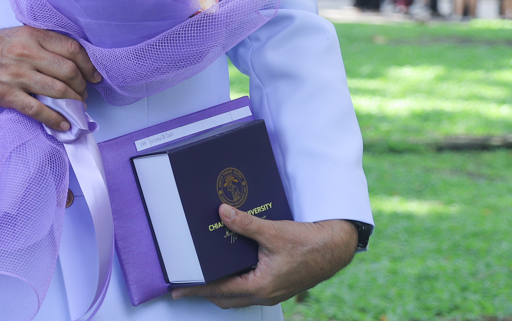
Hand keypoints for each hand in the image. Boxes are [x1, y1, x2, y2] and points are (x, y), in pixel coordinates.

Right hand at [0, 27, 99, 130]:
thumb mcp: (19, 34)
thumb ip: (44, 42)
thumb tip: (75, 59)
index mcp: (32, 35)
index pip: (71, 49)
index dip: (88, 65)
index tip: (94, 76)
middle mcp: (26, 53)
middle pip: (68, 71)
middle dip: (82, 87)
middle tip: (84, 94)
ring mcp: (16, 75)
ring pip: (58, 91)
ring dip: (73, 103)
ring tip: (76, 107)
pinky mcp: (7, 95)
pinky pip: (38, 110)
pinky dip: (55, 119)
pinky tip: (63, 124)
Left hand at [171, 207, 357, 307]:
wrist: (335, 249)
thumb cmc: (308, 244)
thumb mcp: (274, 231)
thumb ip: (246, 224)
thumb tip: (223, 213)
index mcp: (260, 285)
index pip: (219, 290)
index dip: (196, 289)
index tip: (177, 291)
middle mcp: (265, 294)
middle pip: (225, 299)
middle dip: (204, 292)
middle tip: (185, 282)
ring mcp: (272, 293)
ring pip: (237, 297)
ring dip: (220, 289)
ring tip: (203, 275)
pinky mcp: (277, 286)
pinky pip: (249, 290)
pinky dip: (235, 283)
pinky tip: (230, 268)